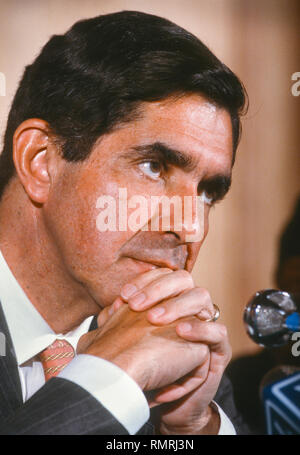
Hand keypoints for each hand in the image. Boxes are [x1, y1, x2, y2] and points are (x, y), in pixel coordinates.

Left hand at [119, 267, 231, 433]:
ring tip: (154, 319)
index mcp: (170, 301)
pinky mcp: (218, 349)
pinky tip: (180, 332)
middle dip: (159, 288)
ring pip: (201, 297)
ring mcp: (205, 325)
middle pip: (183, 279)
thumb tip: (108, 309)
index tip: (124, 296)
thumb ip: (120, 323)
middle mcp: (189, 309)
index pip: (163, 275)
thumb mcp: (129, 341)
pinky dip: (199, 329)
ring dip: (177, 305)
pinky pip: (217, 332)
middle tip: (138, 305)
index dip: (144, 281)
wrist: (160, 400)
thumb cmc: (143, 369)